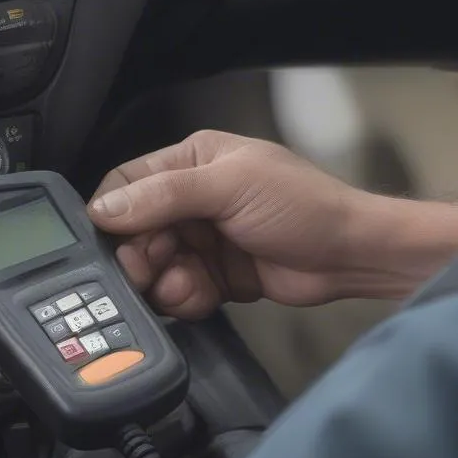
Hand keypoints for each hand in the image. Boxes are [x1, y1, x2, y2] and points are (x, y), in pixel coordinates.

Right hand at [88, 130, 457, 318]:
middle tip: (147, 271)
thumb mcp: (230, 186)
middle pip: (133, 230)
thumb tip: (104, 210)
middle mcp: (190, 198)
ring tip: (185, 283)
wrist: (353, 256)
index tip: (111, 241)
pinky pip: (175, 289)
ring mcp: (201, 239)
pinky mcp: (212, 275)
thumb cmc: (303, 205)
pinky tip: (201, 295)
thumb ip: (164, 195)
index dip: (112, 214)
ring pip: (152, 265)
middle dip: (138, 255)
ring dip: (161, 281)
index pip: (127, 182)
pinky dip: (182, 297)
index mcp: (191, 160)